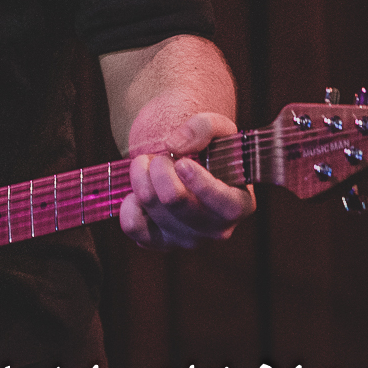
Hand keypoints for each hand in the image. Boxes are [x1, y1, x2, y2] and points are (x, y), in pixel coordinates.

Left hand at [120, 112, 254, 249]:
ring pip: (151, 205)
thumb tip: (175, 147)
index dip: (203, 185)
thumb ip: (203, 127)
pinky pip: (133, 226)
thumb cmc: (203, 145)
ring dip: (141, 175)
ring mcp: (185, 239)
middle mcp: (215, 229)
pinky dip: (129, 202)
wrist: (177, 159)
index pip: (227, 207)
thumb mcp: (214, 125)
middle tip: (160, 156)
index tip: (183, 163)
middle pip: (175, 200)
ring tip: (148, 164)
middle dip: (160, 167)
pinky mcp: (157, 242)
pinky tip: (138, 191)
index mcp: (239, 203)